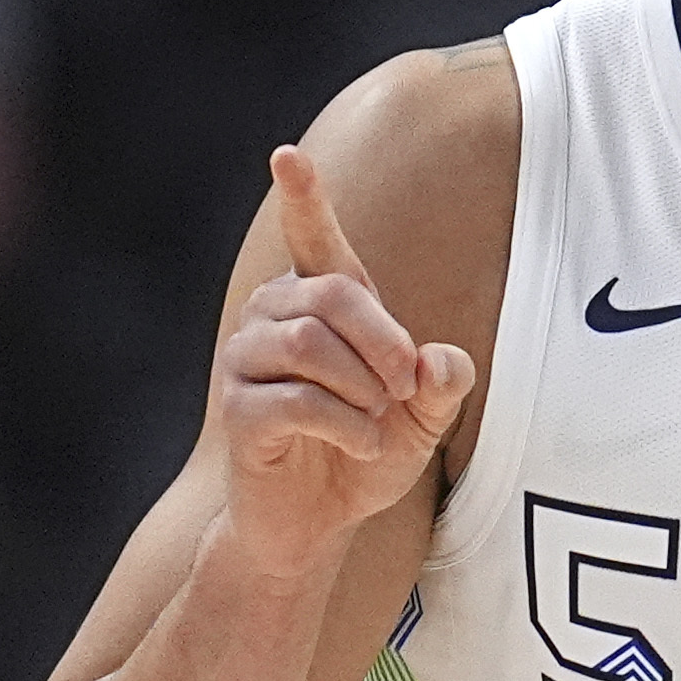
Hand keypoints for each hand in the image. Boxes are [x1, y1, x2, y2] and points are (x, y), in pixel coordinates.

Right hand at [211, 146, 473, 571]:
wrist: (316, 525)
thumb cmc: (363, 455)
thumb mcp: (422, 419)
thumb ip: (442, 384)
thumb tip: (440, 360)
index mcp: (316, 304)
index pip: (310, 239)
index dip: (302, 197)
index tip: (286, 155)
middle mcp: (271, 318)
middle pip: (329, 293)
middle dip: (384, 340)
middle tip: (406, 388)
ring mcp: (245, 363)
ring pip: (309, 343)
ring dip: (362, 385)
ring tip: (378, 421)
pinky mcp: (237, 411)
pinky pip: (297, 400)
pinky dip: (345, 426)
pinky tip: (361, 445)